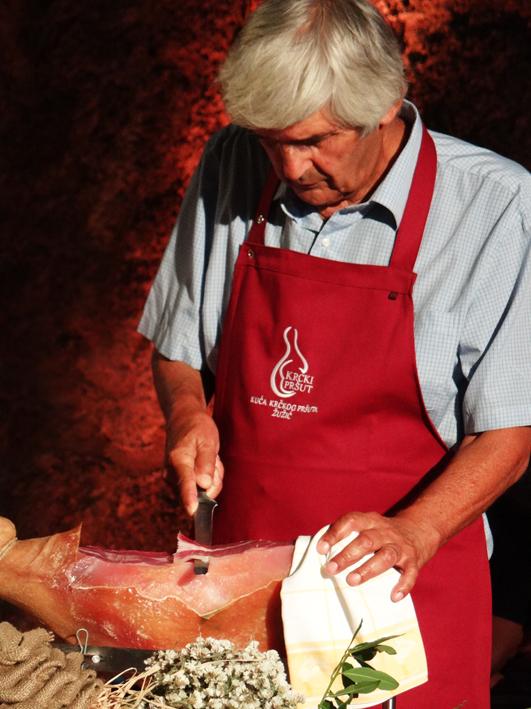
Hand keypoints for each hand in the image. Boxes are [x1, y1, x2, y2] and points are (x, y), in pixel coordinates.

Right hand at [165, 408, 223, 515]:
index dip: (189, 498)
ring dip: (212, 476)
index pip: (186, 481)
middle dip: (213, 479)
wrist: (183, 420)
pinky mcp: (177, 482)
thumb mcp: (208, 440)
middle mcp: (171, 472)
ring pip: (202, 491)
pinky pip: (199, 488)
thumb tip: (204, 485)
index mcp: (178, 459)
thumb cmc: (197, 428)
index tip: (192, 511)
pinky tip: (205, 462)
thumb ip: (206, 463)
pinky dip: (207, 477)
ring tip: (209, 457)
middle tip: (214, 458)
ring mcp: (173, 479)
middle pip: (200, 491)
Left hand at [316, 511, 440, 601]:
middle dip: (347, 555)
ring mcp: (400, 546)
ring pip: (386, 555)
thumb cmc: (381, 533)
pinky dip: (403, 585)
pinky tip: (393, 596)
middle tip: (330, 569)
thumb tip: (317, 553)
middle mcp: (385, 532)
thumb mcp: (366, 527)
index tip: (320, 549)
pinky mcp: (413, 561)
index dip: (335, 533)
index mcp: (370, 521)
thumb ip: (346, 536)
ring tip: (351, 581)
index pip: (351, 521)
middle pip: (366, 540)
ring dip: (368, 569)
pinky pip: (410, 573)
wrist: (418, 529)